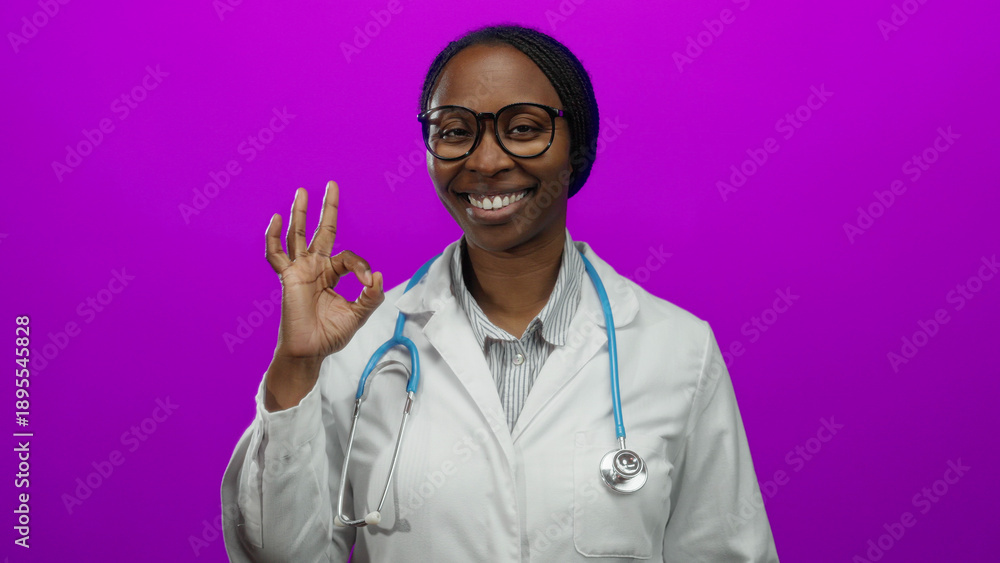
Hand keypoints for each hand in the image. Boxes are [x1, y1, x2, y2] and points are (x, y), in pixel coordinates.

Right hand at [265, 181, 384, 362]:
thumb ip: (370, 297)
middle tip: (332, 185)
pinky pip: (276, 255)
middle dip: (327, 209)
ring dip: (300, 214)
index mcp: (331, 274)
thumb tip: (378, 276)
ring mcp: (300, 270)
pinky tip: (275, 220)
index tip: (369, 283)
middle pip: (321, 231)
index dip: (362, 267)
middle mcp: (315, 268)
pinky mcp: (288, 278)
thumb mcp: (357, 315)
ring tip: (302, 192)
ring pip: (298, 236)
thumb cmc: (329, 335)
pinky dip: (273, 238)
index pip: (349, 258)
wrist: (309, 352)